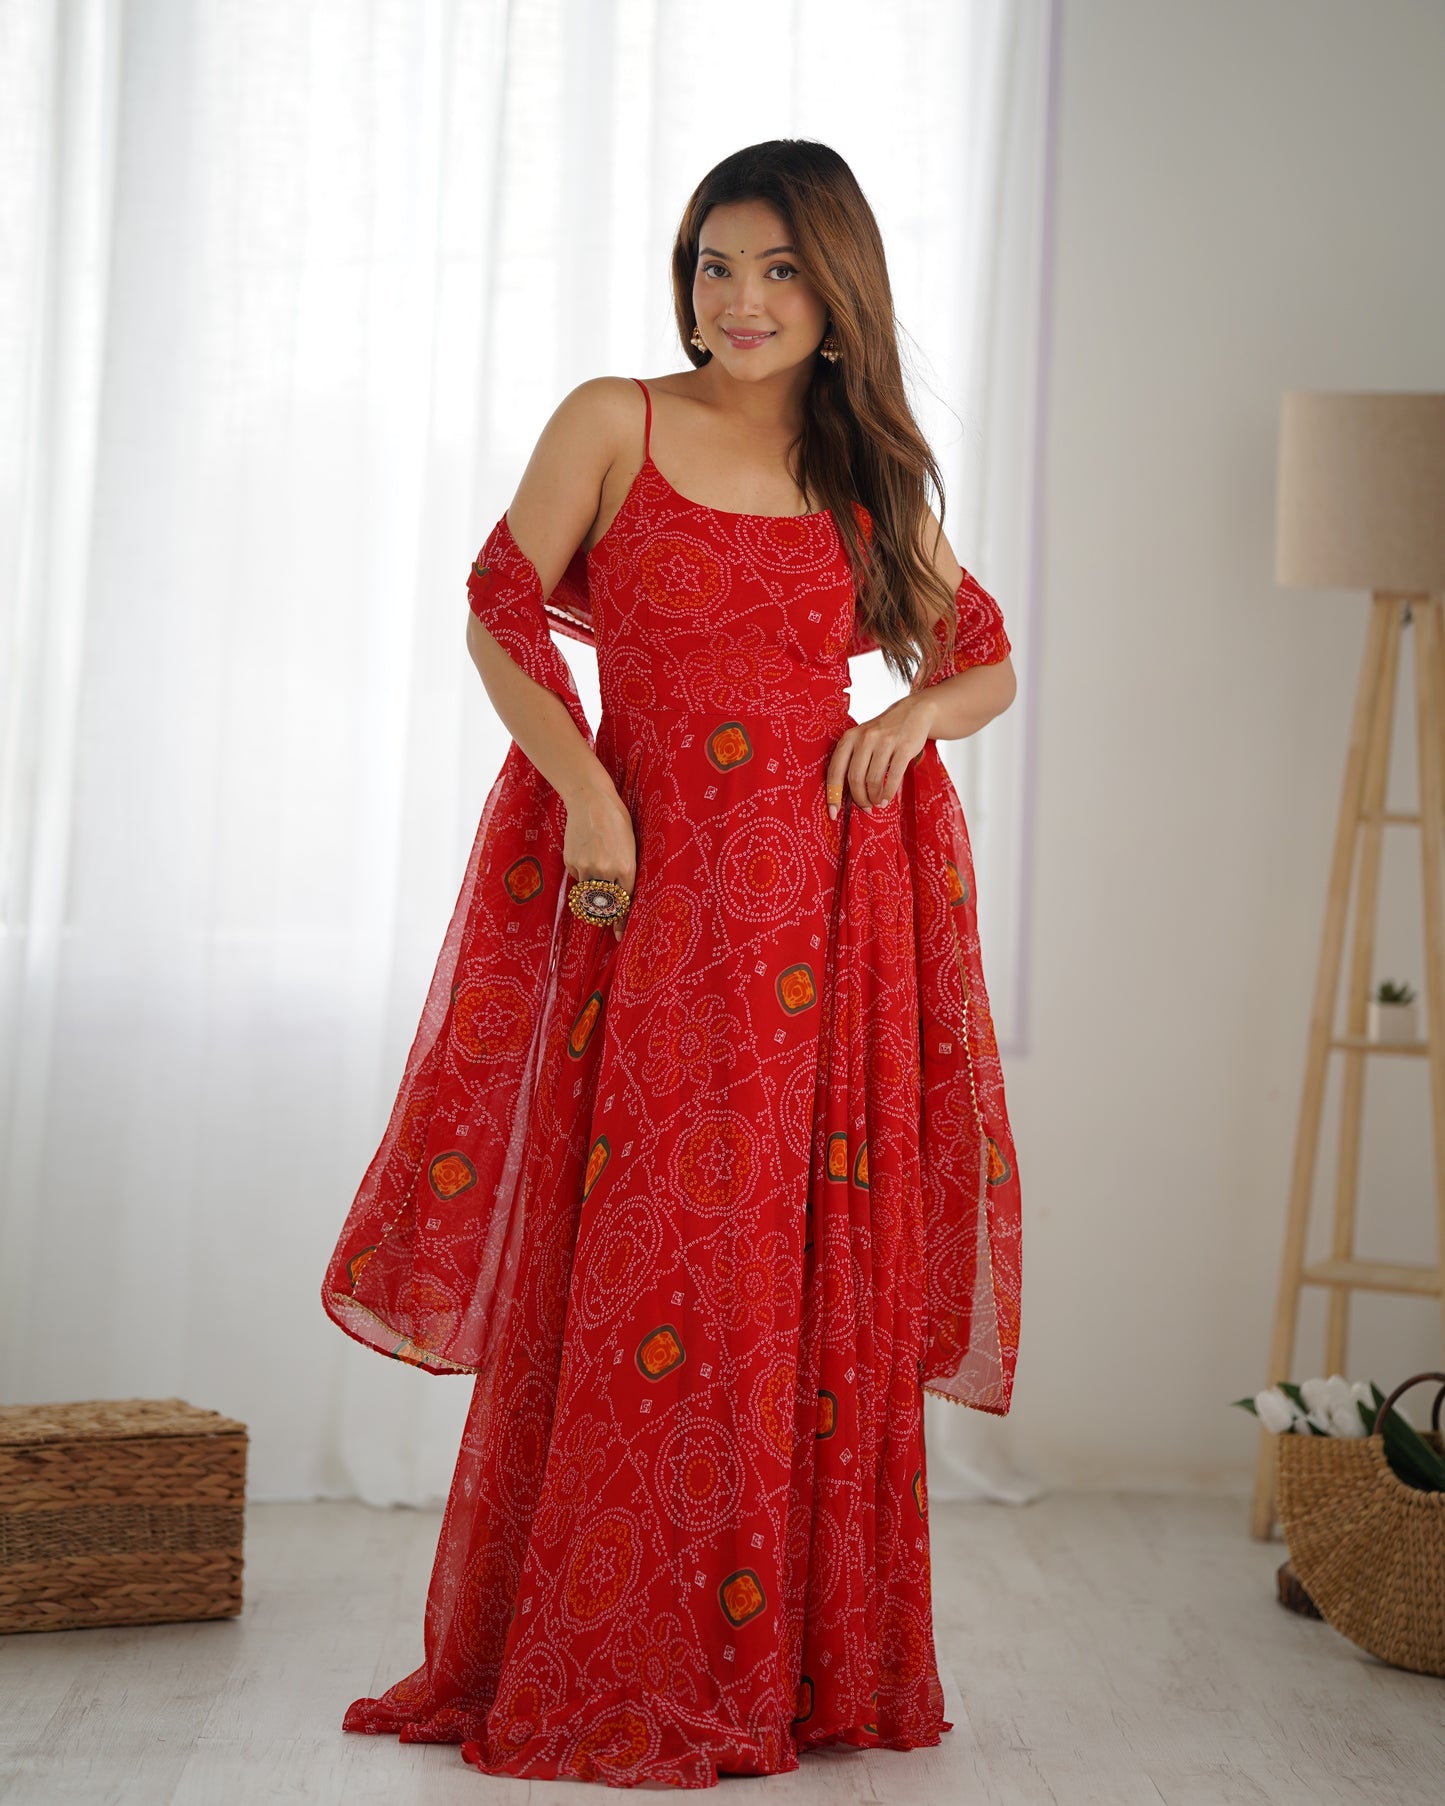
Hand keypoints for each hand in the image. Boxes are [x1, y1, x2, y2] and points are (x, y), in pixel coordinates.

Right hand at [562, 776, 636, 941]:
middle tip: (606, 918)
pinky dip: (581, 874)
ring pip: (588, 893)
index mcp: (626, 867)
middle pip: (605, 904)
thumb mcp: (630, 845)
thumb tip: (621, 893)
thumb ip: (626, 870)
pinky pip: (577, 878)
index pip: (624, 903)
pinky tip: (586, 855)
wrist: (590, 801)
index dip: (621, 921)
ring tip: (595, 877)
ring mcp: (587, 868)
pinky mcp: (571, 862)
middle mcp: (606, 872)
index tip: (619, 934)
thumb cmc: (617, 820)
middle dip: (605, 914)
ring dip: (591, 892)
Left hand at [826, 694, 934, 818]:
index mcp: (850, 737)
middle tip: (864, 807)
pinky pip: (893, 777)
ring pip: (874, 780)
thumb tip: (843, 795)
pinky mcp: (904, 748)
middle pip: (856, 778)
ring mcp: (885, 742)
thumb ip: (852, 759)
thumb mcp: (862, 737)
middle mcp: (865, 738)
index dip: (833, 795)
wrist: (913, 712)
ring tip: (876, 803)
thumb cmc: (883, 731)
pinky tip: (886, 800)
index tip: (832, 813)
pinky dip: (888, 793)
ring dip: (874, 797)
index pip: (835, 770)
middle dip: (859, 798)